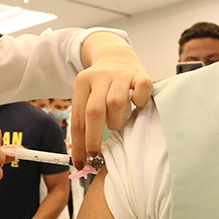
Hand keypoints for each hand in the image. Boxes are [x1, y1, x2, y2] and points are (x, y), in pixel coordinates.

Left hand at [74, 33, 152, 167]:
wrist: (116, 56)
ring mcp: (120, 75)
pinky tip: (137, 105)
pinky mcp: (140, 74)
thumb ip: (85, 120)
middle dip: (93, 138)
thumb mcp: (87, 96)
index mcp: (82, 83)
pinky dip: (140, 101)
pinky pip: (141, 89)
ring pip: (115, 103)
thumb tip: (83, 155)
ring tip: (117, 124)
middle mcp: (100, 77)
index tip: (79, 161)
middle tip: (95, 152)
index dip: (78, 144)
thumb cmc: (102, 86)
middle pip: (94, 112)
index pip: (77, 118)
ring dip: (116, 121)